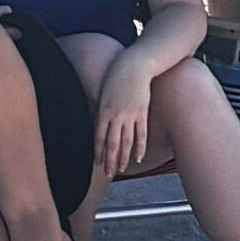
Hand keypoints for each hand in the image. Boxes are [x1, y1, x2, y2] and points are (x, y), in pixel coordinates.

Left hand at [95, 61, 155, 178]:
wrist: (134, 66)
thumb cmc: (116, 77)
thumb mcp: (103, 93)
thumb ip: (101, 109)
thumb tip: (97, 124)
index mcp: (103, 110)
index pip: (99, 137)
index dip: (98, 152)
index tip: (97, 164)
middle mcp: (116, 115)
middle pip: (112, 143)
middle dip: (110, 160)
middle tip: (108, 174)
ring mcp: (130, 115)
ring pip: (126, 141)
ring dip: (123, 158)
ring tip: (121, 169)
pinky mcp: (142, 113)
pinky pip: (140, 134)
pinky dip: (139, 147)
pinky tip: (137, 158)